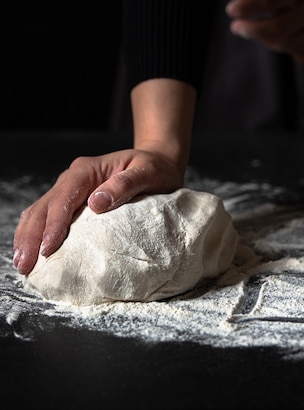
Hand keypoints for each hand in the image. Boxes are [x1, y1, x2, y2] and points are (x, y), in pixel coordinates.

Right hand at [13, 147, 184, 275]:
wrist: (158, 162)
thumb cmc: (155, 168)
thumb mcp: (148, 172)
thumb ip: (125, 184)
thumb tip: (96, 203)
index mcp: (88, 170)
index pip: (64, 197)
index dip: (54, 224)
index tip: (48, 248)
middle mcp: (73, 177)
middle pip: (44, 206)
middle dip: (31, 236)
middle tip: (25, 265)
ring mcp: (70, 189)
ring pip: (39, 211)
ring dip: (28, 236)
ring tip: (22, 264)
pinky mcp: (73, 201)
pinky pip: (47, 216)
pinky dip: (36, 233)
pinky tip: (32, 251)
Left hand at [226, 0, 303, 64]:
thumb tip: (258, 2)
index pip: (269, 0)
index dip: (246, 7)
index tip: (232, 10)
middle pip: (278, 28)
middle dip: (251, 30)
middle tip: (238, 28)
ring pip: (292, 45)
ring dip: (269, 43)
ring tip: (259, 34)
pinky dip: (293, 53)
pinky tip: (285, 44)